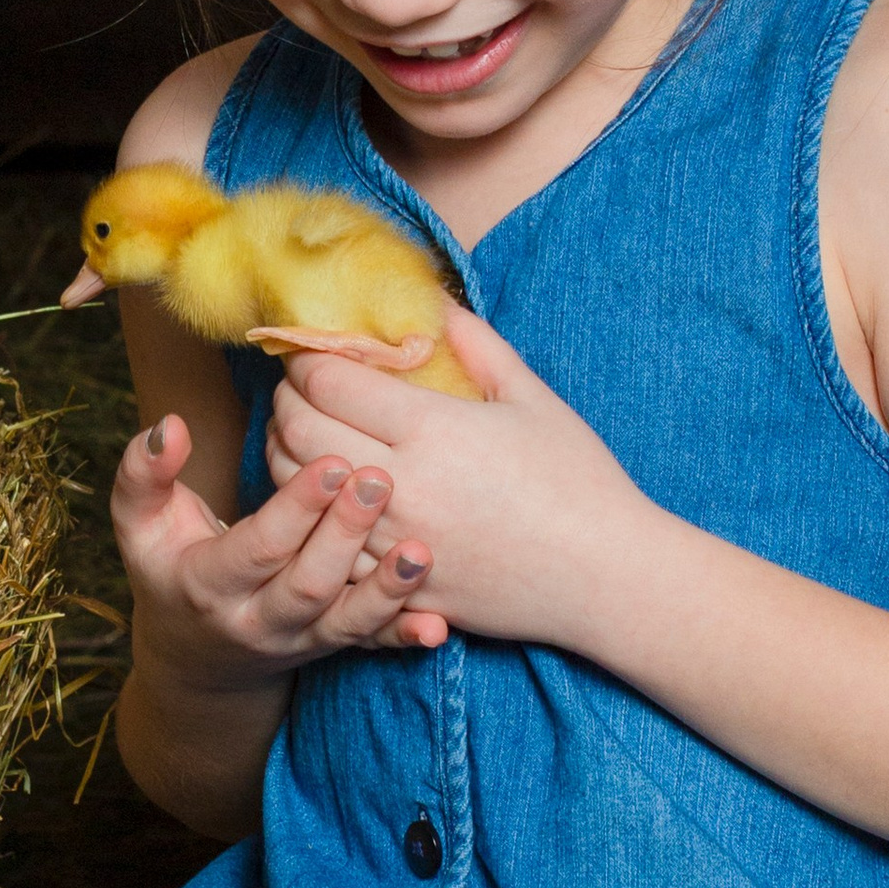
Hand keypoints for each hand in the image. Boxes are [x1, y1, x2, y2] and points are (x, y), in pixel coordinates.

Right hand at [113, 413, 448, 677]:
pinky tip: (438, 626)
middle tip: (379, 480)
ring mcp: (298, 639)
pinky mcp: (330, 648)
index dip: (295, 509)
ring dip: (385, 590)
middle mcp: (255, 620)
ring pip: (344, 622)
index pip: (256, 548)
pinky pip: (369, 647)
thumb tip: (168, 428)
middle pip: (306, 585)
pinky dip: (403, 638)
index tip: (333, 461)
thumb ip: (144, 473)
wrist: (195, 654)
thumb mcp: (139, 524)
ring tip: (421, 550)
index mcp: (207, 585)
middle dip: (344, 535)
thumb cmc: (169, 565)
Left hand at [261, 308, 651, 649]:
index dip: (306, 357)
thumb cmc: (577, 481)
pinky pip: (322, 547)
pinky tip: (323, 498)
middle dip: (286, 400)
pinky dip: (311, 516)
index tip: (308, 348)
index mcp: (432, 428)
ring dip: (284, 454)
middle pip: (298, 430)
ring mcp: (391, 540)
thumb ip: (475, 343)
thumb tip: (432, 302)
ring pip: (298, 491)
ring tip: (298, 433)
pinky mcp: (393, 585)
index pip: (328, 380)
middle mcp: (401, 484)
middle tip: (296, 386)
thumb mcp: (530, 397)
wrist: (604, 576)